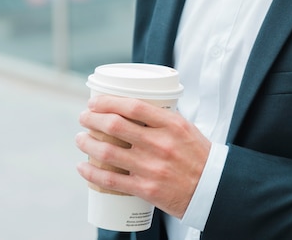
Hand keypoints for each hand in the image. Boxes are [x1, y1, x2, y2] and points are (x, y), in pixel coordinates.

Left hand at [76, 95, 210, 218]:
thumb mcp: (185, 128)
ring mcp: (151, 167)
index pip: (134, 106)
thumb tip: (134, 110)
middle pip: (115, 126)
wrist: (211, 188)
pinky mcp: (145, 189)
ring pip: (108, 152)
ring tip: (80, 138)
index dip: (109, 102)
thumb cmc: (197, 155)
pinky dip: (91, 173)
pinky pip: (111, 180)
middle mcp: (160, 143)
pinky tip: (82, 166)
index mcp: (172, 124)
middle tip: (84, 117)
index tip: (95, 101)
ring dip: (87, 143)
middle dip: (92, 119)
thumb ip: (162, 119)